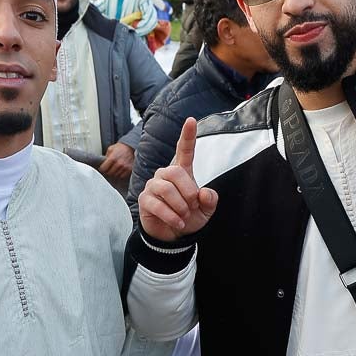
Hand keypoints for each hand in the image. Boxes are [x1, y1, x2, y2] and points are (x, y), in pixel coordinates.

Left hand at [99, 142, 133, 180]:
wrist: (130, 146)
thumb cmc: (120, 148)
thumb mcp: (110, 149)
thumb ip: (106, 157)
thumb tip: (102, 163)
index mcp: (112, 158)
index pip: (103, 169)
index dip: (102, 169)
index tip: (102, 168)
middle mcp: (119, 164)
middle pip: (109, 173)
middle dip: (108, 171)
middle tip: (108, 169)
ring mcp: (124, 167)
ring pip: (116, 175)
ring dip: (114, 173)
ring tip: (114, 169)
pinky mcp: (129, 169)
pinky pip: (122, 176)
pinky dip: (120, 174)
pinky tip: (119, 170)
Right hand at [137, 117, 217, 242]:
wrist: (173, 235)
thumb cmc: (189, 217)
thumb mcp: (206, 210)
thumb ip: (210, 200)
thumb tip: (203, 193)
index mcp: (182, 171)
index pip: (184, 150)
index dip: (187, 135)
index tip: (191, 120)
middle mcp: (165, 175)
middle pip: (175, 172)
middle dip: (188, 191)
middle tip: (192, 206)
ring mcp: (153, 186)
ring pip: (165, 188)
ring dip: (180, 205)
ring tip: (184, 216)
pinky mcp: (144, 200)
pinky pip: (157, 204)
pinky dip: (171, 216)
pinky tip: (178, 222)